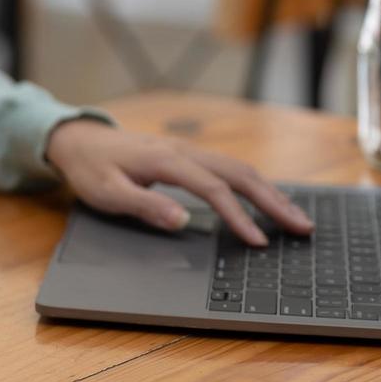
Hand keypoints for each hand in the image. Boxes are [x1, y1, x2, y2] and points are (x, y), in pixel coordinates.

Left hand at [44, 120, 312, 245]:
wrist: (78, 140)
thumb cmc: (90, 169)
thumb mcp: (107, 193)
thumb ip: (144, 206)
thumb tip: (183, 220)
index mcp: (167, 161)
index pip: (214, 190)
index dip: (239, 217)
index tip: (258, 241)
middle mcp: (184, 152)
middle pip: (240, 174)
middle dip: (274, 201)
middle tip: (302, 228)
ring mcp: (188, 151)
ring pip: (239, 168)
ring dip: (270, 192)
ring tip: (295, 217)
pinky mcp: (187, 156)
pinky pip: (228, 168)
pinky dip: (254, 184)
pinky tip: (267, 199)